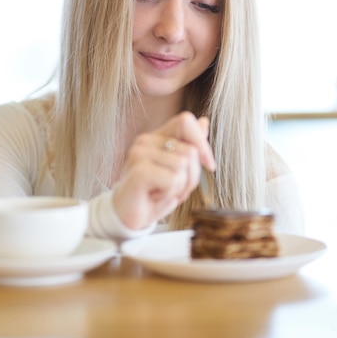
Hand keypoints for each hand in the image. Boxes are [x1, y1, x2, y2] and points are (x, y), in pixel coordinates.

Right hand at [112, 111, 215, 229]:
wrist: (127, 217)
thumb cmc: (152, 194)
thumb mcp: (178, 170)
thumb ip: (189, 146)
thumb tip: (203, 122)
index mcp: (156, 137)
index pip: (185, 121)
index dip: (202, 142)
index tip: (208, 165)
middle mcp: (145, 141)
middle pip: (191, 150)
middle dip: (192, 177)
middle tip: (175, 189)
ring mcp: (140, 154)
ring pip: (184, 166)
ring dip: (180, 188)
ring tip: (163, 193)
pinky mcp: (139, 171)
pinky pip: (173, 180)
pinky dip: (171, 194)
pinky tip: (154, 196)